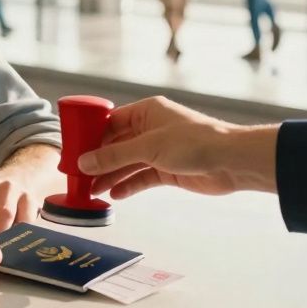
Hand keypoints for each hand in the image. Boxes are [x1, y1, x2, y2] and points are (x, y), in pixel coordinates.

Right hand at [77, 97, 278, 199]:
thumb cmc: (195, 142)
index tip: (74, 150)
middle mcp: (151, 128)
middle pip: (116, 144)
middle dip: (98, 160)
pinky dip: (128, 186)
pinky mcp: (168, 169)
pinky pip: (141, 177)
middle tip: (77, 175)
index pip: (110, 121)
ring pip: (127, 163)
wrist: (232, 161)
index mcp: (147, 111)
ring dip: (110, 176)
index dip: (91, 136)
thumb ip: (114, 156)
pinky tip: (114, 195)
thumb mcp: (148, 147)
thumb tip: (84, 162)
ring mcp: (160, 150)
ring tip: (91, 190)